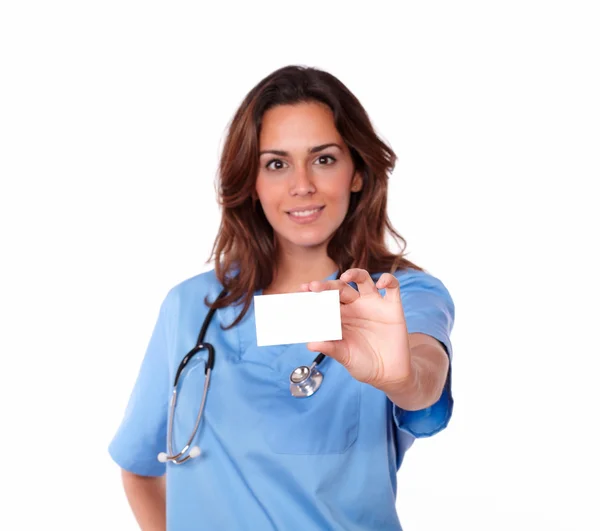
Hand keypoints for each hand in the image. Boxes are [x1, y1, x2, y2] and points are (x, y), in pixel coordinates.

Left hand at [300, 268, 410, 389]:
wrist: (387, 374)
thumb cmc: (363, 363)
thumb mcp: (344, 356)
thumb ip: (330, 348)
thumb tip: (310, 344)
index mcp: (341, 315)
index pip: (326, 299)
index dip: (314, 294)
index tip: (301, 290)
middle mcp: (356, 306)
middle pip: (340, 288)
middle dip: (327, 285)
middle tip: (314, 287)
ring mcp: (374, 304)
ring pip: (364, 280)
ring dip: (355, 274)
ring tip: (344, 278)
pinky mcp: (392, 307)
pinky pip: (392, 288)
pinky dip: (389, 280)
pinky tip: (382, 283)